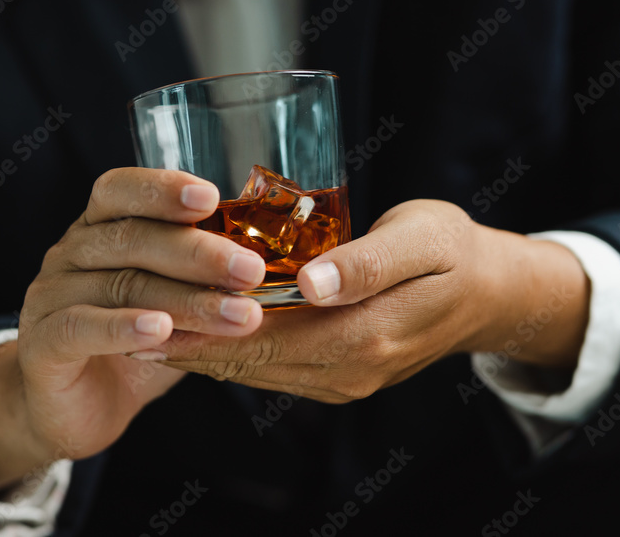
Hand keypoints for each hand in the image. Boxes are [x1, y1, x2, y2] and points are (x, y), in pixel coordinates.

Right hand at [0, 168, 267, 492]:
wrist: (74, 407)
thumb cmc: (134, 343)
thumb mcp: (174, 302)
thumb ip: (206, 279)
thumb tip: (278, 264)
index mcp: (100, 229)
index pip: (120, 190)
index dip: (163, 188)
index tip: (212, 197)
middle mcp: (70, 254)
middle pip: (133, 239)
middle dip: (200, 252)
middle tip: (252, 270)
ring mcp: (50, 296)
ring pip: (123, 286)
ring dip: (188, 301)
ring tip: (241, 316)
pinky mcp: (42, 343)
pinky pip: (81, 327)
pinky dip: (124, 328)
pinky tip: (162, 331)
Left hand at [156, 200, 590, 402]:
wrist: (490, 291)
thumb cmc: (455, 250)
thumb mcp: (421, 239)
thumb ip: (367, 263)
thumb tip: (312, 284)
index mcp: (370, 336)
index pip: (270, 340)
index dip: (208, 331)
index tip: (152, 317)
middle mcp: (353, 371)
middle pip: (255, 362)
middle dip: (191, 347)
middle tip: (128, 326)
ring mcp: (347, 379)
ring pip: (260, 371)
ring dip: (205, 354)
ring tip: (147, 332)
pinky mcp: (343, 373)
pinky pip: (278, 368)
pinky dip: (234, 354)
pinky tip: (199, 335)